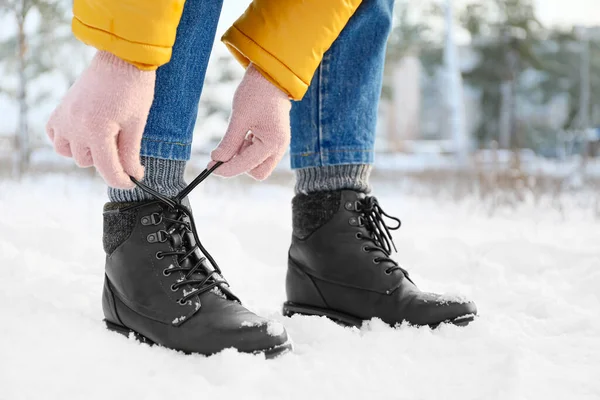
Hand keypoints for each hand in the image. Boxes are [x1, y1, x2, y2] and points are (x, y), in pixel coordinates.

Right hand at [46, 51, 155, 188]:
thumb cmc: (133, 89)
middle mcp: (75, 126)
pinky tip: (84, 135)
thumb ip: (130, 153)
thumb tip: (132, 175)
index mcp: (97, 130)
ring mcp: (65, 117)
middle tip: (122, 148)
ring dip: (86, 152)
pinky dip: (67, 140)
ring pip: (69, 153)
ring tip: (104, 140)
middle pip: (88, 162)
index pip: (107, 169)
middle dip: (106, 161)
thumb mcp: (136, 124)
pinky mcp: (60, 110)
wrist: (121, 59)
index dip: (122, 180)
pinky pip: (56, 136)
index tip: (132, 181)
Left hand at [210, 64, 290, 179]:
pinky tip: (245, 133)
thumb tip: (216, 160)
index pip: (245, 166)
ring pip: (258, 164)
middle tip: (226, 150)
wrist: (271, 76)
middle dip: (240, 165)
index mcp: (272, 143)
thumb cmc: (256, 93)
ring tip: (237, 134)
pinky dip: (249, 149)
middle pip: (257, 172)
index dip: (225, 168)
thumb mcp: (239, 118)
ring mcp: (279, 144)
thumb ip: (229, 143)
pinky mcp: (275, 140)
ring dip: (243, 156)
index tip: (209, 166)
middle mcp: (279, 148)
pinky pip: (260, 154)